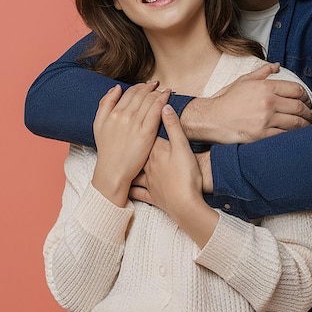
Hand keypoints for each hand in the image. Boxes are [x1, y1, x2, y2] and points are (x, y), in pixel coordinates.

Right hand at [92, 83, 170, 206]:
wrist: (113, 170)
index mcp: (113, 112)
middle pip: (141, 94)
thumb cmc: (107, 149)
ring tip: (164, 90)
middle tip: (157, 85)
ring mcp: (136, 124)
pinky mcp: (147, 133)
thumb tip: (116, 88)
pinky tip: (167, 97)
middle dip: (150, 87)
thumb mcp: (98, 124)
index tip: (147, 85)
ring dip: (158, 92)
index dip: (140, 86)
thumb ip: (105, 104)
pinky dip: (162, 101)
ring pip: (150, 100)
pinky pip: (156, 111)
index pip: (130, 92)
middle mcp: (124, 115)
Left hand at [129, 105, 217, 246]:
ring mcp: (147, 180)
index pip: (145, 130)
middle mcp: (147, 164)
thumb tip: (164, 106)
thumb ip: (173, 126)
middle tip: (133, 131)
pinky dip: (131, 187)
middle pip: (138, 149)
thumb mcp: (183, 147)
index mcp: (154, 150)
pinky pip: (137, 190)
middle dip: (135, 139)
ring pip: (135, 169)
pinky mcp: (151, 195)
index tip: (143, 110)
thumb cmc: (186, 176)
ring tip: (126, 156)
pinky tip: (126, 185)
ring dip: (130, 163)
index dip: (144, 119)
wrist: (185, 205)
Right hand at [182, 62, 311, 143]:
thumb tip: (277, 66)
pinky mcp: (262, 136)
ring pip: (295, 123)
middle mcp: (267, 103)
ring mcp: (266, 120)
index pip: (296, 90)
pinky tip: (295, 136)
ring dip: (304, 125)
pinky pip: (285, 136)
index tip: (306, 101)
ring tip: (306, 125)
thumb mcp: (243, 81)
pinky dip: (293, 136)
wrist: (211, 119)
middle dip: (307, 112)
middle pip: (299, 107)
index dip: (305, 96)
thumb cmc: (226, 100)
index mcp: (265, 87)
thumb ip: (262, 73)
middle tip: (309, 115)